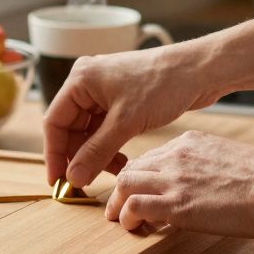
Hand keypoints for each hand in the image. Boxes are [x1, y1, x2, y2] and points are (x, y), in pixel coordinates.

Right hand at [43, 41, 222, 186]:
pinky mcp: (122, 100)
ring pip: (89, 132)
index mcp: (80, 79)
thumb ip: (96, 152)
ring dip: (97, 154)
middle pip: (71, 128)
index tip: (58, 182)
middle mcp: (88, 83)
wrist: (199, 70)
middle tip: (88, 182)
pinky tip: (122, 161)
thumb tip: (74, 178)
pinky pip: (105, 129)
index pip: (55, 122)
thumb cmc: (163, 83)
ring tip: (114, 171)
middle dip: (80, 156)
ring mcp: (105, 92)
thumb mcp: (125, 122)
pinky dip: (110, 147)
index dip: (54, 154)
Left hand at [104, 130, 253, 237]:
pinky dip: (127, 218)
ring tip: (121, 221)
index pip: (150, 157)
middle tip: (120, 208)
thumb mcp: (227, 159)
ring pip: (125, 184)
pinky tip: (134, 229)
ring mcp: (173, 179)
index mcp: (189, 142)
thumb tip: (196, 188)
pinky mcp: (175, 204)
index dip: (141, 177)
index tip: (140, 192)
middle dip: (121, 189)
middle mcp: (176, 156)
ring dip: (118, 205)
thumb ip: (204, 167)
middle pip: (132, 168)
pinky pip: (133, 207)